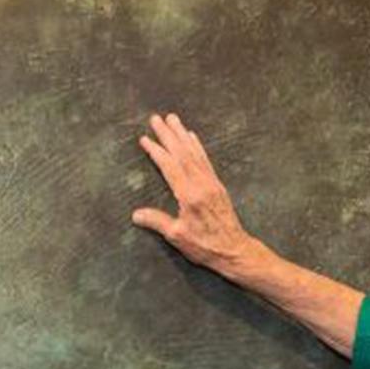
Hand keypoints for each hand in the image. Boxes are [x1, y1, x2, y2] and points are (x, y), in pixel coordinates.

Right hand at [133, 112, 268, 275]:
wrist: (234, 250)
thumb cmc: (205, 246)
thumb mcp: (177, 237)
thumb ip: (157, 222)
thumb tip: (135, 215)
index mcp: (189, 195)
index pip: (170, 166)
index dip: (157, 151)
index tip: (145, 139)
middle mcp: (201, 184)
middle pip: (182, 153)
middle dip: (168, 134)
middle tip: (157, 118)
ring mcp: (211, 182)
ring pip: (194, 153)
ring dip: (182, 135)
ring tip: (173, 119)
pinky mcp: (217, 185)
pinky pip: (205, 160)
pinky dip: (197, 146)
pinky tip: (192, 137)